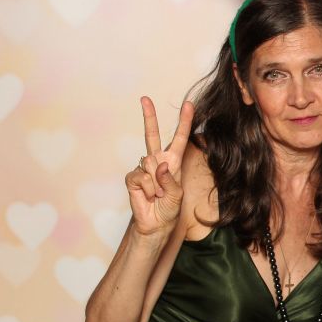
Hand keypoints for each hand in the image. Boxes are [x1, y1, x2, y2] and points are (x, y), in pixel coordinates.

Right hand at [124, 97, 193, 235]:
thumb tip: (159, 165)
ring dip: (156, 184)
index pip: (180, 139)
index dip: (185, 122)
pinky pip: (140, 176)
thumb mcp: (176, 195)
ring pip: (149, 165)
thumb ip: (169, 180)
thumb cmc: (169, 208)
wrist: (156, 223)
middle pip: (152, 135)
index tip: (189, 105)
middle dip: (149, 116)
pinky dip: (146, 188)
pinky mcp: (132, 177)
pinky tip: (147, 195)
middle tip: (145, 98)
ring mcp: (143, 168)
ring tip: (157, 194)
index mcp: (173, 162)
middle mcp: (157, 161)